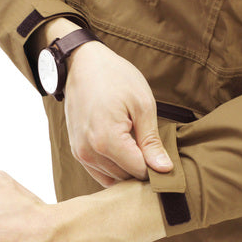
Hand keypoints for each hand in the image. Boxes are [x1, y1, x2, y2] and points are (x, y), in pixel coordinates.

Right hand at [64, 40, 173, 187]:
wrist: (83, 64)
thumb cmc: (116, 78)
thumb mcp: (143, 106)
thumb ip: (152, 142)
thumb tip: (164, 169)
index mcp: (106, 140)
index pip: (139, 171)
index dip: (157, 166)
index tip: (165, 155)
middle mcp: (88, 152)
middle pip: (126, 177)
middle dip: (143, 167)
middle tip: (153, 147)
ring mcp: (79, 154)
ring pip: (113, 178)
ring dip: (128, 169)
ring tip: (138, 145)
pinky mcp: (77, 152)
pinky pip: (100, 173)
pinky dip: (115, 168)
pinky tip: (125, 151)